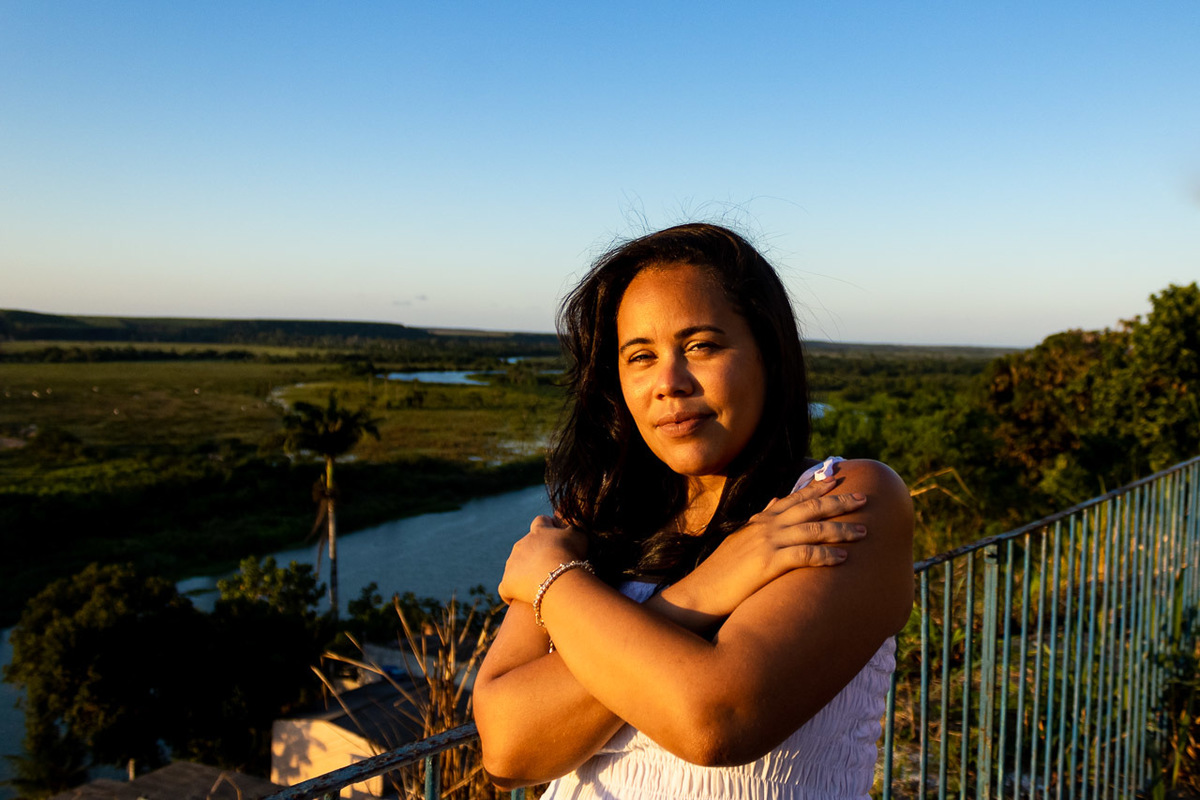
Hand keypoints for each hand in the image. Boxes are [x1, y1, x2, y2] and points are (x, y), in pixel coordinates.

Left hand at [498, 515, 588, 605]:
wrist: (556, 578)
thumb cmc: (570, 555)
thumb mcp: (579, 536)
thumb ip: (574, 528)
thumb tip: (569, 528)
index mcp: (539, 531)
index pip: (541, 522)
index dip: (547, 526)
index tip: (555, 533)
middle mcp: (522, 544)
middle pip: (525, 545)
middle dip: (534, 552)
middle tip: (549, 564)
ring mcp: (512, 563)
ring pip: (515, 565)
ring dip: (524, 572)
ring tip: (538, 584)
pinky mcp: (507, 582)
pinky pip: (505, 588)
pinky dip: (511, 593)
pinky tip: (519, 600)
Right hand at [661, 479, 867, 621]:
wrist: (700, 592)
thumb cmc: (721, 572)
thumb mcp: (740, 538)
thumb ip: (760, 520)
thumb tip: (774, 501)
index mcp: (760, 520)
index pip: (794, 497)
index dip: (818, 487)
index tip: (839, 478)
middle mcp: (765, 526)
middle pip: (809, 508)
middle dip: (839, 502)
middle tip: (865, 498)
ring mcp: (766, 542)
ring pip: (812, 529)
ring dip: (840, 529)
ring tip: (863, 532)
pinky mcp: (766, 563)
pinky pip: (803, 555)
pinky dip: (825, 554)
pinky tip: (842, 558)